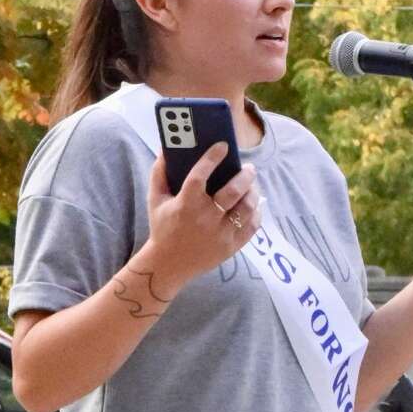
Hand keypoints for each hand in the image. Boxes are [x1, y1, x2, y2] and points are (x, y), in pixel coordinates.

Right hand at [142, 143, 260, 289]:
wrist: (169, 265)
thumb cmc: (163, 228)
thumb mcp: (155, 200)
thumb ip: (159, 173)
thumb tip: (165, 148)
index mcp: (186, 204)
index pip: (200, 174)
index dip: (213, 157)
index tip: (223, 146)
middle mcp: (206, 218)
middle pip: (234, 190)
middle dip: (245, 174)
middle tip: (248, 168)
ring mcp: (221, 234)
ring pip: (247, 207)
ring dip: (253, 191)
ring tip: (252, 185)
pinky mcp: (231, 247)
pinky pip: (252, 226)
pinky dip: (256, 213)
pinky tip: (254, 204)